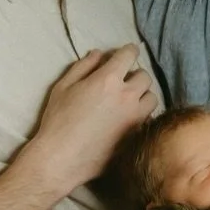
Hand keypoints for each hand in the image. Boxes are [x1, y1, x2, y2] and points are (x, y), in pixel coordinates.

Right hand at [25, 45, 157, 196]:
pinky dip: (142, 114)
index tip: (127, 53)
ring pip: (152, 98)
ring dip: (142, 95)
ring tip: (129, 100)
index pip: (129, 55)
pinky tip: (128, 118)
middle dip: (134, 75)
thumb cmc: (57, 121)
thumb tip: (99, 53)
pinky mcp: (137, 135)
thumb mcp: (63, 87)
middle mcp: (127, 96)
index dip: (128, 51)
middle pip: (145, 76)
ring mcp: (135, 117)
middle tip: (123, 80)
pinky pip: (148, 118)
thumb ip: (83, 66)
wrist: (61, 159)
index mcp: (108, 80)